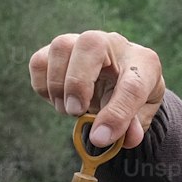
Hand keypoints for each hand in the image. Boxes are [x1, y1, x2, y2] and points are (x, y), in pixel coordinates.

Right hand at [29, 31, 165, 148]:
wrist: (121, 79)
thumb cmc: (134, 97)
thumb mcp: (142, 114)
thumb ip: (134, 127)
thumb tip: (126, 139)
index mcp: (143, 63)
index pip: (133, 85)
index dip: (117, 114)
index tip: (101, 138)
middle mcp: (113, 44)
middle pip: (91, 44)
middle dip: (78, 82)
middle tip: (76, 112)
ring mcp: (83, 42)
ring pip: (61, 47)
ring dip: (58, 85)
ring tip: (70, 110)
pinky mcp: (58, 51)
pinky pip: (39, 61)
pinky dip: (43, 86)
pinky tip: (59, 101)